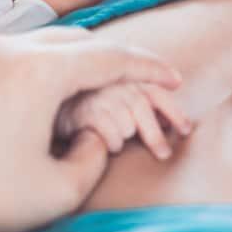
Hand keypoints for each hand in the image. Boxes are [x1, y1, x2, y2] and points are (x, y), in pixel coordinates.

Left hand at [0, 27, 181, 231]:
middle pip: (74, 42)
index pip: (109, 58)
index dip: (148, 66)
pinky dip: (34, 69)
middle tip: (136, 80)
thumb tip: (96, 134)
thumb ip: (93, 155)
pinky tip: (39, 100)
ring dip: (70, 62)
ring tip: (90, 91)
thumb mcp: (59, 188)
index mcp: (39, 71)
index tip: (174, 76)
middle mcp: (5, 51)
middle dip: (111, 59)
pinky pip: (5, 58)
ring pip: (37, 45)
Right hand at [54, 82, 191, 160]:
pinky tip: (104, 145)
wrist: (44, 101)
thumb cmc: (86, 102)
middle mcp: (113, 83)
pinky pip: (109, 134)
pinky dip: (111, 144)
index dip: (175, 111)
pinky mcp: (81, 112)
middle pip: (143, 108)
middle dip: (156, 135)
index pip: (157, 92)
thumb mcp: (116, 97)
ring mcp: (97, 96)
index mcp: (125, 76)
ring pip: (126, 124)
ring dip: (126, 136)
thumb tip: (172, 123)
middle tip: (163, 155)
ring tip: (118, 142)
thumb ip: (141, 102)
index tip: (187, 130)